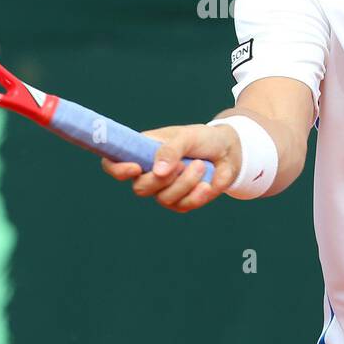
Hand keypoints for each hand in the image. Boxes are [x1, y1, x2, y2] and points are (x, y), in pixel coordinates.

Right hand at [100, 124, 239, 211]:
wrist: (229, 151)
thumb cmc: (203, 139)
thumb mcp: (187, 137)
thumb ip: (171, 150)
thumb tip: (158, 172)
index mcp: (142, 151)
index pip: (114, 163)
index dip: (117, 169)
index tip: (135, 168)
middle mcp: (149, 172)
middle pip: (139, 188)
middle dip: (161, 179)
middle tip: (182, 164)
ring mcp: (164, 189)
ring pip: (164, 198)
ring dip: (185, 182)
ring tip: (201, 165)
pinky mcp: (182, 201)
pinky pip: (183, 206)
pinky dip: (197, 195)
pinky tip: (207, 183)